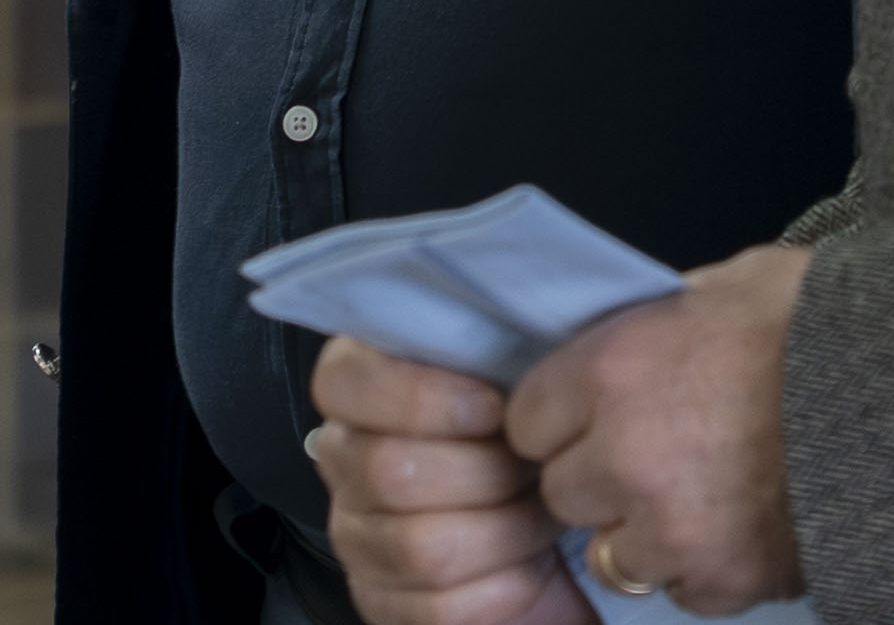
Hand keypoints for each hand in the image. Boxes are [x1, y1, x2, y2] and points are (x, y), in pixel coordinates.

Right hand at [312, 338, 591, 624]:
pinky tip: (527, 560)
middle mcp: (345, 461)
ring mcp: (358, 537)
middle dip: (484, 471)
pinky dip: (504, 585)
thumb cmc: (530, 430)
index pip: (342, 382)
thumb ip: (492, 334)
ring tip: (537, 506)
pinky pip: (440, 607)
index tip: (492, 403)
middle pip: (386, 470)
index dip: (417, 395)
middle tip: (531, 462)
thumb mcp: (515, 369)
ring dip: (505, 529)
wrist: (551, 517)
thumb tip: (512, 298)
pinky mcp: (385, 603)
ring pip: (421, 545)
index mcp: (362, 388)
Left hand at [509, 243, 811, 616]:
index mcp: (616, 368)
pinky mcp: (723, 579)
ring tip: (711, 489)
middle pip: (564, 491)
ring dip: (649, 529)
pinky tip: (745, 521)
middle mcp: (627, 455)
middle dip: (602, 475)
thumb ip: (657, 321)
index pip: (527, 419)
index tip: (597, 415)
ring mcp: (672, 528)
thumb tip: (629, 336)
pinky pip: (680, 588)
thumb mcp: (726, 285)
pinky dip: (704, 566)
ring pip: (615, 550)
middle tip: (663, 450)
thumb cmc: (822, 324)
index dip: (565, 417)